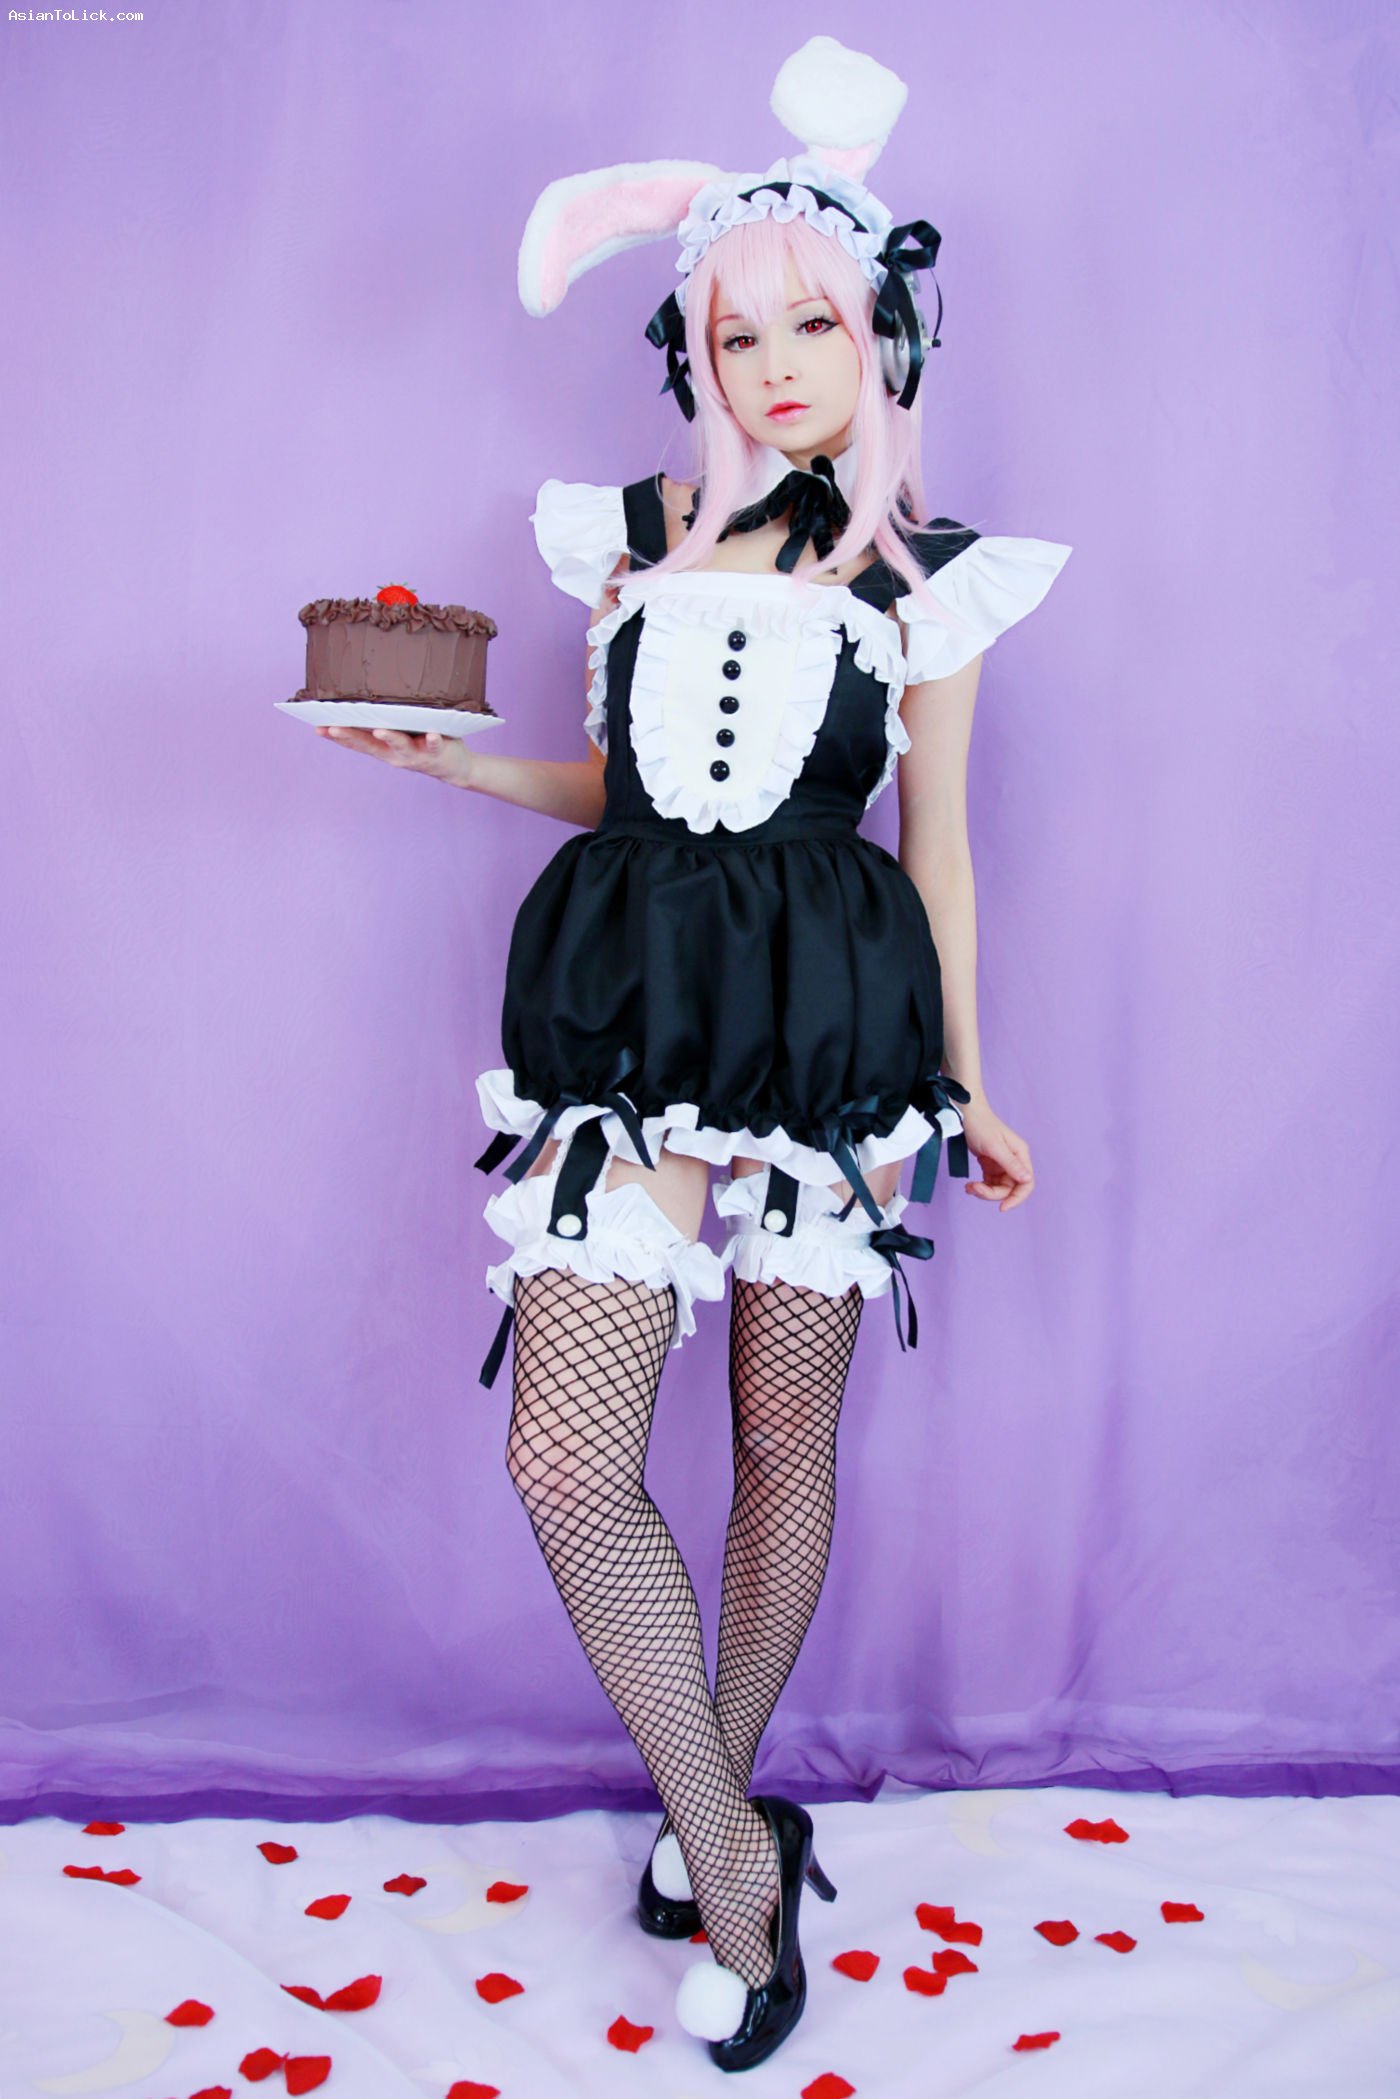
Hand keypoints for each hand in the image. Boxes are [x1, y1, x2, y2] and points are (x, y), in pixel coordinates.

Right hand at [315, 723, 475, 785]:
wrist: (453, 767)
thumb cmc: (421, 743)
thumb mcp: (397, 735)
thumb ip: (381, 723)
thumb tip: (361, 701)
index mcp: (383, 748)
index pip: (355, 742)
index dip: (336, 737)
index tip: (317, 727)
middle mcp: (394, 753)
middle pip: (370, 744)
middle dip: (350, 736)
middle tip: (333, 727)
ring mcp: (415, 754)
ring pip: (400, 745)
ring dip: (389, 737)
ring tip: (379, 729)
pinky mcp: (437, 750)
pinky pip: (434, 744)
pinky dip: (433, 739)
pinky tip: (432, 734)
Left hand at [958, 1093, 1034, 1210]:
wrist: (966, 1114)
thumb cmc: (981, 1125)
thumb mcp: (994, 1146)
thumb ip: (1010, 1164)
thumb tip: (1027, 1180)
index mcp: (1020, 1155)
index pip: (1026, 1183)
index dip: (1017, 1198)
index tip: (1002, 1207)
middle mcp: (1014, 1161)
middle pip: (1010, 1189)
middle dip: (992, 1194)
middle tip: (974, 1189)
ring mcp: (1002, 1164)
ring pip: (998, 1189)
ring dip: (984, 1192)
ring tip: (969, 1187)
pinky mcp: (990, 1166)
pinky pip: (989, 1184)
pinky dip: (980, 1188)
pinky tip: (970, 1186)